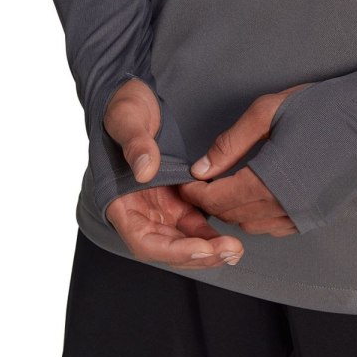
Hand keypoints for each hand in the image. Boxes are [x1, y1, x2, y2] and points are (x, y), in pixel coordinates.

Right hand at [104, 78, 243, 267]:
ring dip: (209, 249)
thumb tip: (145, 171)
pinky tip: (232, 237)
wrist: (136, 100)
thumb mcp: (126, 120)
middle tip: (230, 251)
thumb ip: (135, 145)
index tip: (201, 248)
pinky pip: (195, 224)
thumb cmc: (124, 109)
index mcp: (121, 199)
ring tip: (236, 249)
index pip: (143, 240)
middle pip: (168, 247)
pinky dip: (211, 234)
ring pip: (185, 241)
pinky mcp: (178, 200)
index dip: (171, 250)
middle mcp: (141, 210)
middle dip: (199, 255)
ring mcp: (161, 207)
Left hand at [178, 82, 315, 236]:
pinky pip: (275, 227)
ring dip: (232, 211)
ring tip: (223, 189)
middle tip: (200, 184)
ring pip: (252, 225)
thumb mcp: (265, 113)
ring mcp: (304, 216)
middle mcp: (286, 207)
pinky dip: (256, 217)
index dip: (195, 192)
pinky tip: (252, 198)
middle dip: (209, 202)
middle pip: (232, 216)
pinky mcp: (317, 217)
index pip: (217, 199)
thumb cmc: (320, 108)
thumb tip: (200, 168)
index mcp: (269, 182)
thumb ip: (229, 145)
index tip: (184, 182)